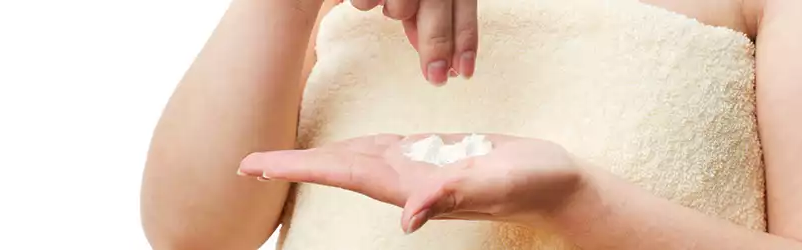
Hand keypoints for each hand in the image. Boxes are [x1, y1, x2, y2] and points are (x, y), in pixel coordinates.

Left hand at [237, 133, 586, 232]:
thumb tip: (408, 217)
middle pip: (339, 167)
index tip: (256, 168)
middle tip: (248, 163)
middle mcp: (407, 178)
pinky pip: (384, 151)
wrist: (554, 184)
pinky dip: (355, 148)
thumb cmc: (531, 184)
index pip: (343, 172)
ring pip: (357, 159)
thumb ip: (453, 197)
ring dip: (318, 158)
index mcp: (412, 183)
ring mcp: (418, 168)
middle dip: (293, 165)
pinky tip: (344, 148)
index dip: (298, 168)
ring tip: (280, 158)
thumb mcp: (495, 184)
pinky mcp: (433, 156)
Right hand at [347, 0, 478, 83]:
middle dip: (437, 46)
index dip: (466, 40)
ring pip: (400, 7)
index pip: (464, 6)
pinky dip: (366, 3)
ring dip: (395, 12)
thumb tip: (438, 60)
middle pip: (436, 9)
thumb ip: (429, 18)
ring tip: (387, 4)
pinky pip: (367, 3)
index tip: (464, 73)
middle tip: (435, 78)